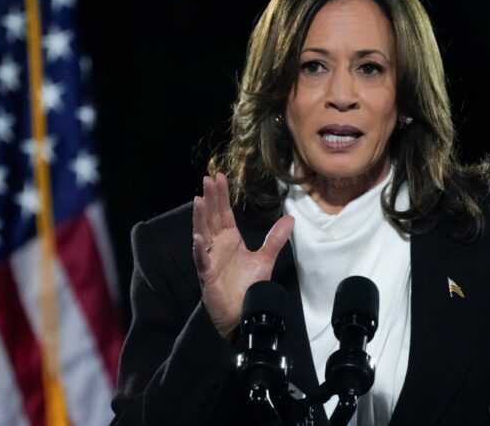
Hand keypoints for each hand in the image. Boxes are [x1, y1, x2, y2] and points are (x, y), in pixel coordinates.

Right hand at [192, 173, 293, 337]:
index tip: (219, 177)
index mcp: (229, 240)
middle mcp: (217, 246)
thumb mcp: (265, 258)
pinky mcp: (207, 276)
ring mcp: (210, 260)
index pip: (223, 213)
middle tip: (208, 179)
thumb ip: (275, 238)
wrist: (245, 313)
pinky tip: (198, 238)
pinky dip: (200, 250)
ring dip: (200, 218)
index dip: (221, 196)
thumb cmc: (249, 287)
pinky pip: (202, 261)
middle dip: (210, 199)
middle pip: (211, 218)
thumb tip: (290, 218)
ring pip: (203, 234)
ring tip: (198, 200)